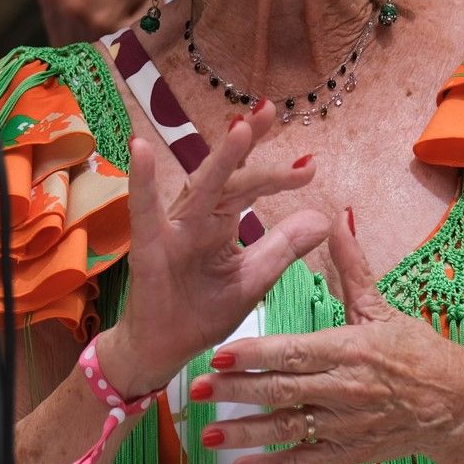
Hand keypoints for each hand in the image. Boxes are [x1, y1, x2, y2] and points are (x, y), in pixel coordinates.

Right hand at [93, 103, 331, 396]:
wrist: (165, 351)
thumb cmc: (201, 312)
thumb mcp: (253, 279)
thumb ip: (283, 248)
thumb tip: (322, 217)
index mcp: (221, 224)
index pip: (251, 188)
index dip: (278, 175)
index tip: (311, 164)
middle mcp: (197, 218)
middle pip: (227, 175)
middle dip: (247, 143)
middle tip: (270, 112)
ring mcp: (172, 230)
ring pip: (198, 187)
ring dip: (218, 158)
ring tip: (239, 127)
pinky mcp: (148, 248)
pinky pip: (144, 211)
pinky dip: (141, 181)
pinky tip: (141, 149)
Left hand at [190, 207, 463, 463]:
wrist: (457, 407)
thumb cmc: (418, 351)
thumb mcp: (383, 307)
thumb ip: (352, 267)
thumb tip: (337, 218)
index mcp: (351, 349)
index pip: (295, 351)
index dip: (256, 354)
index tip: (220, 352)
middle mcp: (346, 389)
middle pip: (283, 391)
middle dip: (237, 391)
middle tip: (197, 389)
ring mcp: (346, 426)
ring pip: (288, 429)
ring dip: (246, 433)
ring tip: (208, 433)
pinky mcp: (349, 454)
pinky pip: (305, 462)